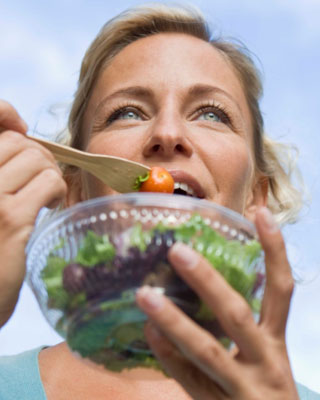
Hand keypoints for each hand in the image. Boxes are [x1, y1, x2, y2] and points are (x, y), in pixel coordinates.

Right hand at [0, 100, 66, 326]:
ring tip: (45, 194)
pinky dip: (56, 189)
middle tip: (41, 177)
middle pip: (18, 142)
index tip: (19, 127)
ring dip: (50, 173)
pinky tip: (50, 204)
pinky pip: (49, 182)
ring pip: (37, 159)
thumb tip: (19, 137)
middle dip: (39, 155)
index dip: (4, 113)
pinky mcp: (10, 219)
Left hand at [136, 207, 298, 399]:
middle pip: (236, 314)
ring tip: (145, 294)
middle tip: (177, 251)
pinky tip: (148, 333)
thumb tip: (210, 279)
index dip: (274, 250)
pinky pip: (189, 380)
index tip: (260, 213)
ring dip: (173, 320)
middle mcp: (265, 362)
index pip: (281, 289)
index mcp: (276, 341)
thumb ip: (246, 323)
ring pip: (207, 350)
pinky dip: (168, 355)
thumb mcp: (264, 354)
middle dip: (207, 281)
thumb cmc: (265, 389)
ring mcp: (242, 389)